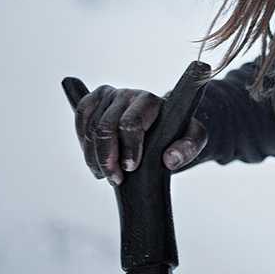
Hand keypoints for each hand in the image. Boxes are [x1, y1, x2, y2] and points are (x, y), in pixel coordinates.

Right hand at [73, 85, 206, 183]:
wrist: (164, 126)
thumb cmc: (177, 132)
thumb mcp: (193, 140)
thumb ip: (188, 148)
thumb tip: (170, 159)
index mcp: (152, 101)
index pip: (131, 123)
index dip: (128, 148)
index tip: (131, 167)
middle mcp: (129, 94)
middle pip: (106, 126)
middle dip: (107, 157)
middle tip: (115, 178)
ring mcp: (110, 95)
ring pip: (90, 127)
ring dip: (93, 156)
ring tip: (106, 173)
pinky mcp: (95, 100)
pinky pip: (81, 117)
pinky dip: (83, 142)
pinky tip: (94, 158)